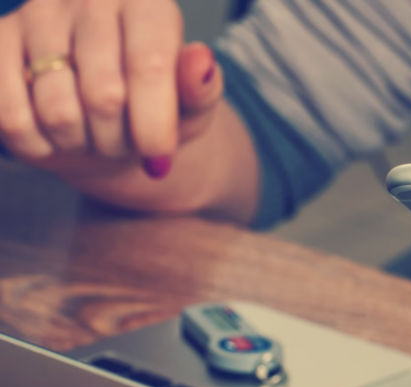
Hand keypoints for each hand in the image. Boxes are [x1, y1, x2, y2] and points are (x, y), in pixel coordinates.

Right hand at [0, 0, 221, 179]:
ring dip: (81, 144)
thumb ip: (201, 89)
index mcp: (146, 3)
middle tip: (125, 143)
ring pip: (58, 112)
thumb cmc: (154, 108)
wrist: (102, 118)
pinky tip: (55, 136)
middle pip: (104, 96)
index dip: (154, 124)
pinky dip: (39, 145)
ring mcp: (38, 15)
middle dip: (119, 141)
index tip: (159, 155)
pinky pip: (12, 116)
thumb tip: (200, 60)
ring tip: (93, 134)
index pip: (148, 66)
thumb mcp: (191, 107)